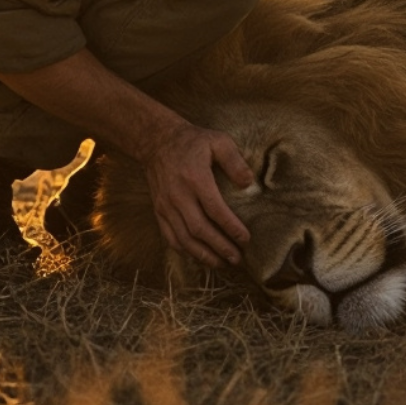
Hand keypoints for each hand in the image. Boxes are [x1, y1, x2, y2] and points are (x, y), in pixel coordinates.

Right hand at [142, 113, 254, 268]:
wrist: (157, 141)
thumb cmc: (192, 142)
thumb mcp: (218, 141)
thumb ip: (235, 161)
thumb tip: (249, 183)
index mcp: (195, 178)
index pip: (215, 209)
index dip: (231, 227)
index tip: (246, 239)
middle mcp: (178, 195)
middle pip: (199, 229)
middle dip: (220, 247)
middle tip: (237, 258)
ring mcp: (165, 205)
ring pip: (184, 239)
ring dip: (203, 255)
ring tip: (222, 263)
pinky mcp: (158, 211)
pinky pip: (170, 237)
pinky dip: (185, 251)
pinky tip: (200, 257)